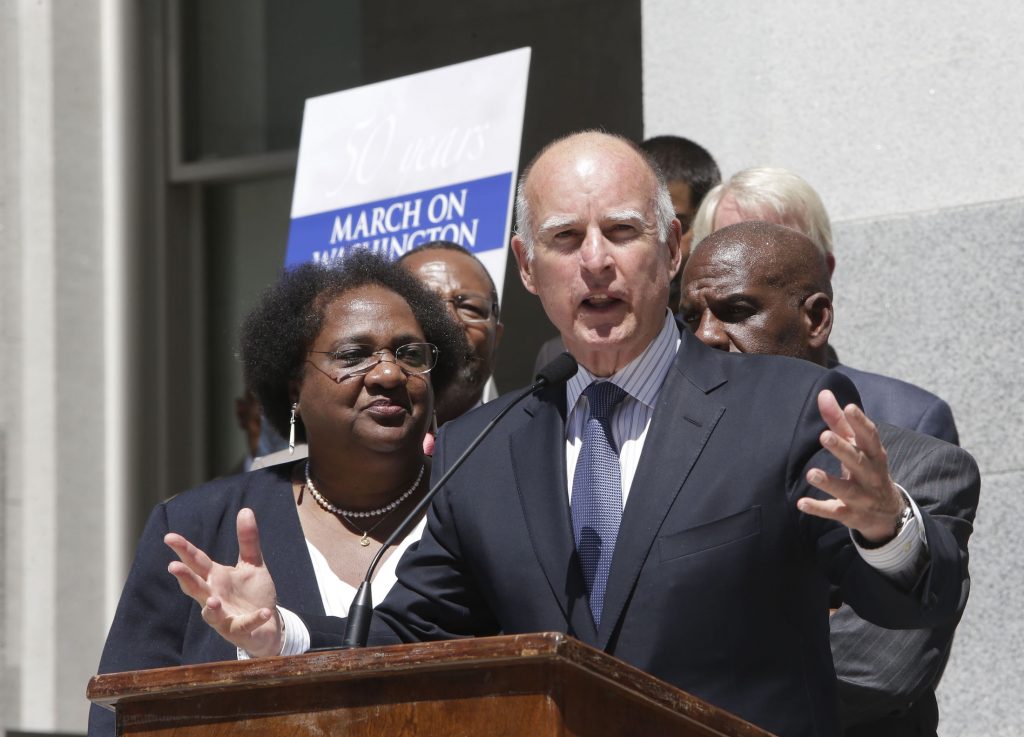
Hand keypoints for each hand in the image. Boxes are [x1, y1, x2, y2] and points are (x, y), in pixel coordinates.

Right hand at [165, 508, 283, 656]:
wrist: (268, 624)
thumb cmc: (252, 594)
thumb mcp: (252, 564)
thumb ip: (248, 540)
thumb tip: (246, 509)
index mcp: (215, 578)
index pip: (197, 561)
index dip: (184, 549)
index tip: (169, 537)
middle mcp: (214, 596)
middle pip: (196, 587)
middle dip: (185, 578)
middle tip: (173, 567)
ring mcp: (224, 616)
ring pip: (211, 613)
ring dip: (210, 607)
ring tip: (212, 600)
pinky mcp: (240, 630)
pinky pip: (245, 625)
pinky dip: (254, 619)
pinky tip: (264, 612)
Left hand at [797, 390, 907, 544]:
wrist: (888, 513)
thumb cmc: (867, 468)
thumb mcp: (857, 446)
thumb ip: (839, 421)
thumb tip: (823, 393)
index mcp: (873, 455)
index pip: (869, 436)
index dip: (860, 422)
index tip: (849, 407)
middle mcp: (870, 475)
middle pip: (857, 461)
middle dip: (842, 449)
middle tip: (824, 436)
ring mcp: (861, 497)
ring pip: (846, 489)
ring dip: (829, 482)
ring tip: (811, 474)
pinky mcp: (850, 514)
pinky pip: (834, 511)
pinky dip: (818, 508)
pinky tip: (801, 503)